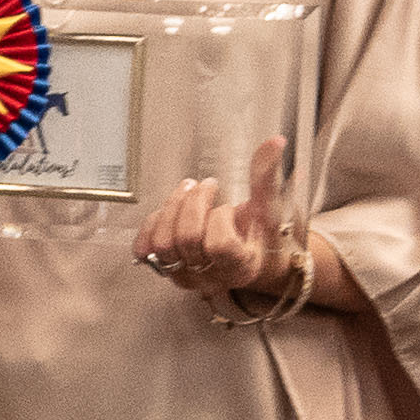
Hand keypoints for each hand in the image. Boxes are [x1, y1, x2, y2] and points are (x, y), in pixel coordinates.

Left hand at [136, 136, 303, 304]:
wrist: (249, 258)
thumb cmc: (260, 236)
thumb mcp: (270, 208)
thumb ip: (266, 176)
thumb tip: (274, 142)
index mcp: (240, 266)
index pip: (220, 245)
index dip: (221, 218)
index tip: (229, 207)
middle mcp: (210, 276)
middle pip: (188, 239)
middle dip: (195, 203)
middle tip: (207, 186)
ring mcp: (184, 274)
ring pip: (163, 243)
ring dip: (173, 208)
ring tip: (187, 191)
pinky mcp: (165, 268)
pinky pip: (144, 249)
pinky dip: (152, 224)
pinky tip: (169, 210)